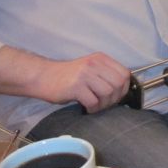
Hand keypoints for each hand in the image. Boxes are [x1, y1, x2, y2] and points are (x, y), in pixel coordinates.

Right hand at [0, 47, 130, 113]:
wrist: (43, 77)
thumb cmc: (67, 77)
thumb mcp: (89, 69)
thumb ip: (104, 74)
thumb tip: (122, 91)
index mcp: (100, 59)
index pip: (124, 73)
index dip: (124, 88)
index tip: (116, 96)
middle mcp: (94, 64)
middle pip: (118, 84)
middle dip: (114, 99)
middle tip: (104, 104)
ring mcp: (85, 74)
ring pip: (108, 93)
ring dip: (103, 105)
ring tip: (95, 106)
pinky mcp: (76, 86)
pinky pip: (93, 102)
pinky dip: (92, 109)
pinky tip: (86, 108)